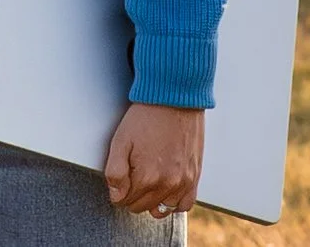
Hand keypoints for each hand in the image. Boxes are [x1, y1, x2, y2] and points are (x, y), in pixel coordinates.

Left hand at [104, 102, 202, 216]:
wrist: (174, 100)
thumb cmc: (146, 117)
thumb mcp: (120, 140)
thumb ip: (115, 173)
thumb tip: (116, 196)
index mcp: (147, 177)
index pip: (124, 201)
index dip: (118, 190)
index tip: (120, 176)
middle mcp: (168, 185)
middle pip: (141, 207)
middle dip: (132, 195)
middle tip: (131, 174)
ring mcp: (184, 182)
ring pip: (162, 210)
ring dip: (152, 200)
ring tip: (147, 181)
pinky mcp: (194, 177)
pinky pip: (184, 205)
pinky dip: (173, 201)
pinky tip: (165, 188)